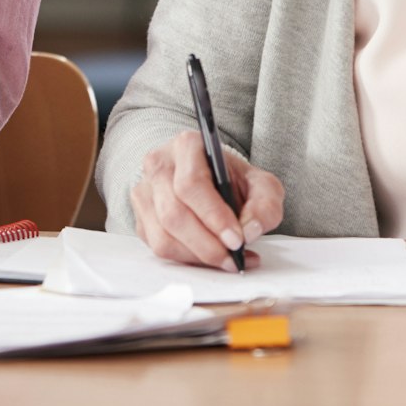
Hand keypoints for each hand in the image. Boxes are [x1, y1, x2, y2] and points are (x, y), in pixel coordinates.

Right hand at [130, 130, 284, 270]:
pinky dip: (188, 260)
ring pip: (163, 236)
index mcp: (186, 146)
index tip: (237, 239)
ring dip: (197, 257)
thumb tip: (249, 231)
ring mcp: (144, 192)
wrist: (208, 178)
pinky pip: (158, 248)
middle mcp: (158, 165)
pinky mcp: (140, 218)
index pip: (191, 184)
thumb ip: (265, 204)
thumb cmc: (231, 179)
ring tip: (227, 260)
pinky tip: (210, 257)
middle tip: (234, 258)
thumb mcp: (260, 184)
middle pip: (174, 214)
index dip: (214, 216)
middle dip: (207, 244)